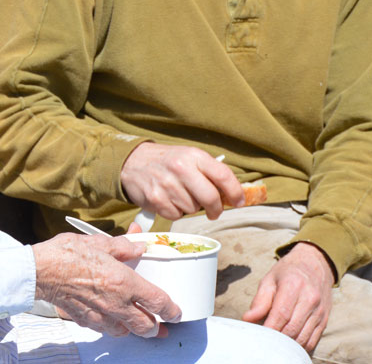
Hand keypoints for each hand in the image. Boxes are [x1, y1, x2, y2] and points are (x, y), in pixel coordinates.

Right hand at [32, 233, 180, 337]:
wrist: (40, 271)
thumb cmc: (66, 255)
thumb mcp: (99, 242)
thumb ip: (123, 247)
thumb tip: (138, 246)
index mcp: (124, 282)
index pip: (157, 302)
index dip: (172, 310)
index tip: (177, 312)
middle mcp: (116, 303)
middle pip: (146, 326)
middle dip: (157, 327)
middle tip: (162, 325)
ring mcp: (100, 316)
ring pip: (126, 332)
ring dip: (134, 329)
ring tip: (137, 323)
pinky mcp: (86, 321)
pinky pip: (106, 330)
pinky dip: (113, 327)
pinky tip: (112, 319)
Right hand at [120, 142, 242, 220]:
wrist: (132, 162)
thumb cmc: (167, 161)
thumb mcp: (189, 156)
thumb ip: (208, 172)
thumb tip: (230, 194)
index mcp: (194, 155)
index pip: (223, 175)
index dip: (235, 192)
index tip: (239, 201)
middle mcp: (181, 168)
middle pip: (211, 198)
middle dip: (216, 209)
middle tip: (215, 211)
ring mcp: (167, 184)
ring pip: (193, 209)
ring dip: (191, 207)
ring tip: (181, 195)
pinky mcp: (155, 199)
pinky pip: (176, 215)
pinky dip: (176, 212)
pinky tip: (169, 200)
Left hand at [242, 242, 333, 352]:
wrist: (315, 264)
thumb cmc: (288, 272)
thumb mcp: (270, 279)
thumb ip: (259, 301)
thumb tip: (247, 319)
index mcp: (293, 285)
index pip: (281, 314)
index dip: (269, 329)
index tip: (258, 337)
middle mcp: (310, 298)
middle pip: (292, 329)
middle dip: (276, 340)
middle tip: (264, 342)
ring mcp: (319, 310)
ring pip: (302, 338)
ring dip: (287, 345)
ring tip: (274, 343)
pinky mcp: (324, 320)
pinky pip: (312, 341)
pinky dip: (299, 346)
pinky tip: (289, 344)